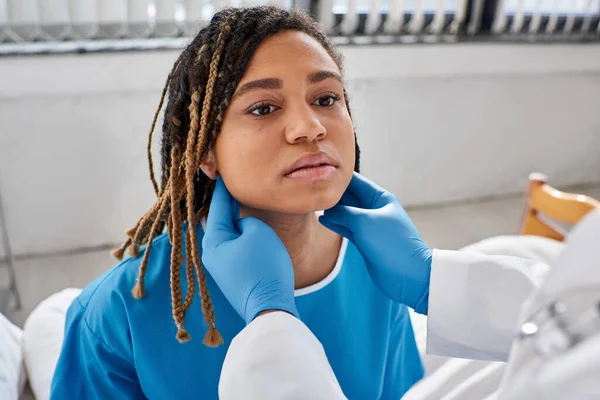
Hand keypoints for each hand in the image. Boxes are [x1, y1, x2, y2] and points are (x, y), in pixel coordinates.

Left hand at [202, 177, 297, 323]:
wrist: (269, 306)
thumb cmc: (263, 266)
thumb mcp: (256, 232)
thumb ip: (245, 219)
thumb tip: (240, 224)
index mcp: (213, 239)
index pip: (218, 205)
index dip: (224, 187)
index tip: (223, 171)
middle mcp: (210, 252)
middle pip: (219, 219)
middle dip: (225, 203)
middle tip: (231, 183)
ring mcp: (220, 266)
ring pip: (226, 234)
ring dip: (233, 219)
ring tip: (240, 202)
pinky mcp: (231, 275)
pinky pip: (233, 247)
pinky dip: (238, 234)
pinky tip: (246, 228)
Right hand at [319, 172, 431, 313]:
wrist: (408, 275)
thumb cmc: (391, 244)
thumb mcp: (365, 222)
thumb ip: (344, 212)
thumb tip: (326, 207)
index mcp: (380, 198)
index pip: (355, 181)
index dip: (338, 176)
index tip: (319, 171)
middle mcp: (374, 209)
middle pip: (349, 197)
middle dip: (332, 193)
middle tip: (311, 189)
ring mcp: (369, 226)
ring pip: (346, 213)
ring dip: (331, 209)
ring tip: (312, 204)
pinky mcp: (364, 241)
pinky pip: (346, 228)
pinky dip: (335, 224)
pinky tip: (322, 219)